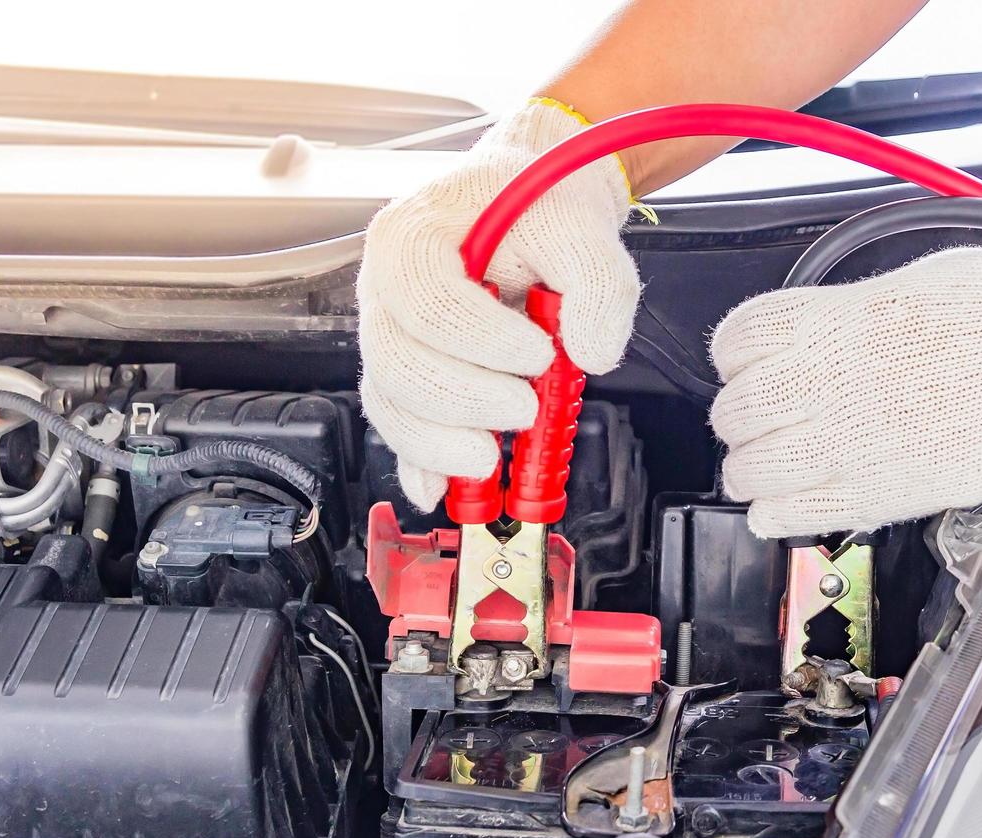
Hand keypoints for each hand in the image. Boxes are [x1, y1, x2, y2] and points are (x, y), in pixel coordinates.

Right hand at [357, 100, 639, 510]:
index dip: (482, 340)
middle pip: (398, 364)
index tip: (538, 354)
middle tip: (525, 409)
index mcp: (412, 240)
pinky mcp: (405, 376)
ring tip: (494, 456)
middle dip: (464, 402)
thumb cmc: (538, 207)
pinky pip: (399, 427)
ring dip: (442, 443)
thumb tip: (592, 355)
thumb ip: (598, 283)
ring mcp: (389, 335)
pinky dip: (422, 464)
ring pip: (392, 404)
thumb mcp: (580, 228)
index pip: (427, 301)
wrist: (525, 204)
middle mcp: (383, 290)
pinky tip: (444, 491)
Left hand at [709, 233, 981, 537]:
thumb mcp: (910, 284)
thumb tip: (829, 335)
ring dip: (756, 467)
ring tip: (782, 461)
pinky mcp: (875, 495)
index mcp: (826, 323)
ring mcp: (844, 445)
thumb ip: (851, 318)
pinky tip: (791, 500)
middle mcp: (821, 385)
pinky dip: (775, 512)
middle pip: (733, 411)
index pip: (734, 342)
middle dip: (747, 414)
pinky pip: (785, 516)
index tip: (756, 360)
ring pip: (746, 470)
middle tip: (772, 415)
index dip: (741, 355)